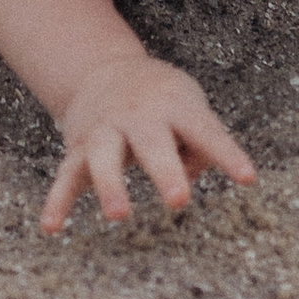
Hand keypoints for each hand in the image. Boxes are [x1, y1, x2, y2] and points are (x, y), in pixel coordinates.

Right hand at [41, 55, 255, 234]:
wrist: (103, 70)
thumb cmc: (162, 100)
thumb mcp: (189, 109)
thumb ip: (199, 146)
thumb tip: (189, 176)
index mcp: (174, 105)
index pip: (205, 130)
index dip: (227, 154)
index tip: (247, 178)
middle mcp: (137, 116)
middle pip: (151, 143)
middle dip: (164, 170)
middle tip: (179, 199)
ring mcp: (104, 131)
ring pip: (104, 157)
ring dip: (111, 185)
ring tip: (119, 216)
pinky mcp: (78, 149)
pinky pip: (66, 177)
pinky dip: (57, 202)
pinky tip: (51, 228)